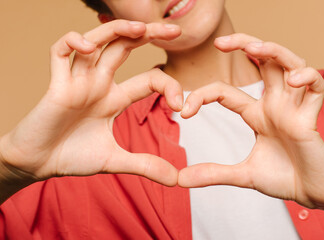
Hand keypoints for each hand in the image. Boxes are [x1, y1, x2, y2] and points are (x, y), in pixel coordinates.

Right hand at [0, 20, 182, 201]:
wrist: (37, 164)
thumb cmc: (71, 156)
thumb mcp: (115, 160)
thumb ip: (145, 165)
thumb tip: (177, 180)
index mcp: (114, 98)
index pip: (148, 79)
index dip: (168, 86)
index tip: (180, 106)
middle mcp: (98, 84)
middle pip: (125, 48)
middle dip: (149, 35)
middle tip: (175, 30)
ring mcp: (77, 81)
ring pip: (97, 43)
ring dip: (117, 31)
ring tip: (140, 27)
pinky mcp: (55, 85)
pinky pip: (59, 53)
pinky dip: (72, 43)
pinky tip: (87, 48)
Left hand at [178, 33, 323, 210]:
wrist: (313, 195)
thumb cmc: (284, 179)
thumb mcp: (243, 174)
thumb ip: (214, 173)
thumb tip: (181, 179)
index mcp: (258, 114)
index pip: (226, 92)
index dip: (203, 95)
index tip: (185, 112)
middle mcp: (275, 104)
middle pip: (263, 61)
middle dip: (244, 44)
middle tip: (219, 42)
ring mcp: (294, 107)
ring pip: (290, 64)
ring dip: (273, 52)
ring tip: (254, 49)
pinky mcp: (313, 116)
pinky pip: (316, 86)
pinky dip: (308, 77)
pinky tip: (293, 81)